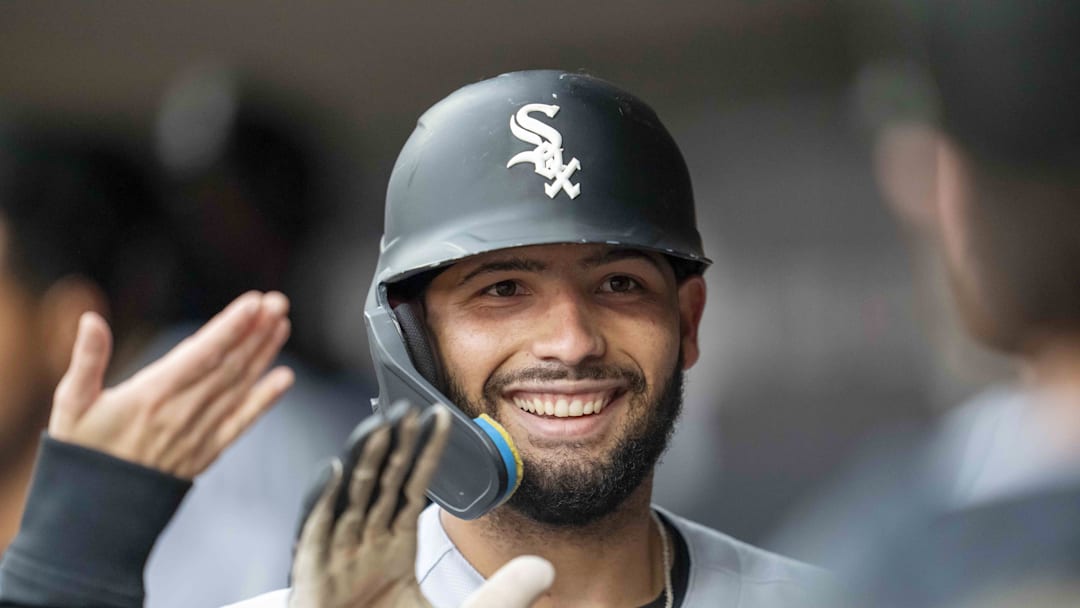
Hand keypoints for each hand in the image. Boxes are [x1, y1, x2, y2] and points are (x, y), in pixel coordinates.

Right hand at [48, 290, 293, 478]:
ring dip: (263, 355)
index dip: (230, 327)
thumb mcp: (72, 402)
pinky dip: (264, 400)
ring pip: (239, 387)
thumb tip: (91, 319)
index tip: (254, 303)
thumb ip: (86, 359)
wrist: (94, 512)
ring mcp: (199, 433)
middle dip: (255, 332)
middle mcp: (182, 412)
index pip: (202, 354)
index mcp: (152, 395)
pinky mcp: (206, 451)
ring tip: (281, 325)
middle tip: (278, 303)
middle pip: (228, 366)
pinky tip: (284, 379)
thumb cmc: (81, 451)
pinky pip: (241, 422)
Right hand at [290, 403, 553, 607]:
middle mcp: (362, 549)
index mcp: (392, 552)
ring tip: (378, 425)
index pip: (410, 490)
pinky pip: (313, 537)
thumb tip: (545, 569)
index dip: (424, 454)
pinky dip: (322, 503)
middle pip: (379, 485)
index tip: (439, 417)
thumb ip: (504, 595)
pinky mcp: (312, 581)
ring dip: (361, 461)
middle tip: (408, 407)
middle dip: (392, 445)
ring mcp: (335, 563)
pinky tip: (334, 471)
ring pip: (349, 500)